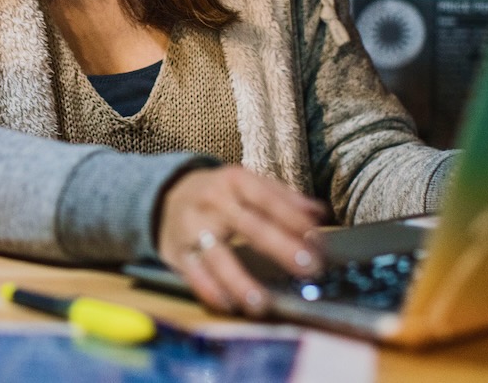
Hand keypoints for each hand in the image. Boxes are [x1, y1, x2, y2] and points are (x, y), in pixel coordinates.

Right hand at [156, 166, 325, 316]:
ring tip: (262, 302)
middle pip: (249, 226)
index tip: (318, 240)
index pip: (267, 199)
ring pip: (218, 256)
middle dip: (280, 247)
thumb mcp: (248, 184)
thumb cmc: (221, 194)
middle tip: (309, 267)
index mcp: (235, 181)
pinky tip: (228, 305)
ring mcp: (193, 228)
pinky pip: (193, 274)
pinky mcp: (178, 253)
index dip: (293, 219)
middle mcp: (213, 203)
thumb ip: (283, 197)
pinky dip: (210, 291)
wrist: (168, 196)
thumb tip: (319, 214)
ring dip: (240, 280)